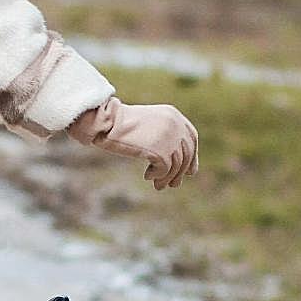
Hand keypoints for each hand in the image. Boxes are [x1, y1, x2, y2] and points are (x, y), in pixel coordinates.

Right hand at [67, 98, 198, 189]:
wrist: (107, 121)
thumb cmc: (120, 124)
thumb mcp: (147, 125)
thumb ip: (163, 136)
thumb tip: (177, 162)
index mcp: (173, 115)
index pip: (192, 137)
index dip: (193, 156)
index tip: (190, 171)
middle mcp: (175, 124)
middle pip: (187, 153)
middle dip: (181, 172)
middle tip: (173, 184)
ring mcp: (169, 137)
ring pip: (177, 164)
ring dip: (167, 178)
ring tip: (158, 186)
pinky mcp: (160, 150)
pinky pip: (165, 169)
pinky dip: (157, 176)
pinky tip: (147, 176)